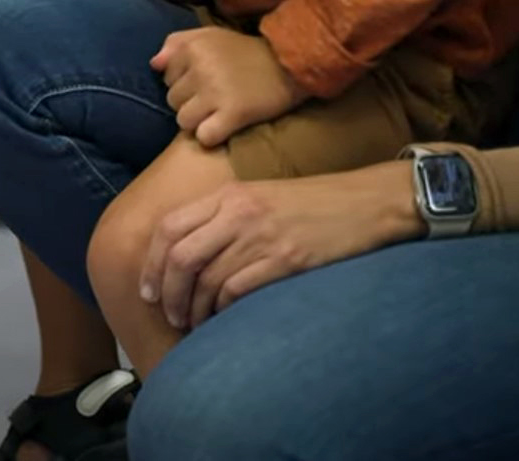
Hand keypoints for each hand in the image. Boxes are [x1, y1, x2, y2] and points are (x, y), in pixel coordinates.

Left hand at [140, 165, 423, 328]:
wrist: (369, 202)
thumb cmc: (313, 204)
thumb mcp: (260, 197)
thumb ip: (222, 217)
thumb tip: (186, 255)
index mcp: (228, 195)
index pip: (168, 227)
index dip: (151, 264)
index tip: (148, 291)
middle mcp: (238, 213)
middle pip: (181, 258)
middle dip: (168, 293)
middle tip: (169, 315)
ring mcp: (262, 236)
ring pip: (207, 280)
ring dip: (195, 309)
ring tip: (194, 324)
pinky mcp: (288, 260)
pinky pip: (238, 291)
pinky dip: (224, 310)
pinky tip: (224, 320)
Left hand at [152, 27, 307, 145]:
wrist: (291, 66)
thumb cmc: (246, 52)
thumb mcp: (211, 35)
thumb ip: (177, 43)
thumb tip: (153, 64)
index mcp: (193, 48)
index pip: (165, 77)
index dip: (183, 81)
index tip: (204, 80)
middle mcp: (201, 68)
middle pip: (172, 101)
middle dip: (190, 102)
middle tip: (214, 97)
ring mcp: (216, 92)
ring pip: (183, 121)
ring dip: (199, 122)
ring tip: (218, 112)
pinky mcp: (234, 114)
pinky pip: (204, 137)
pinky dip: (212, 136)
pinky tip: (224, 126)